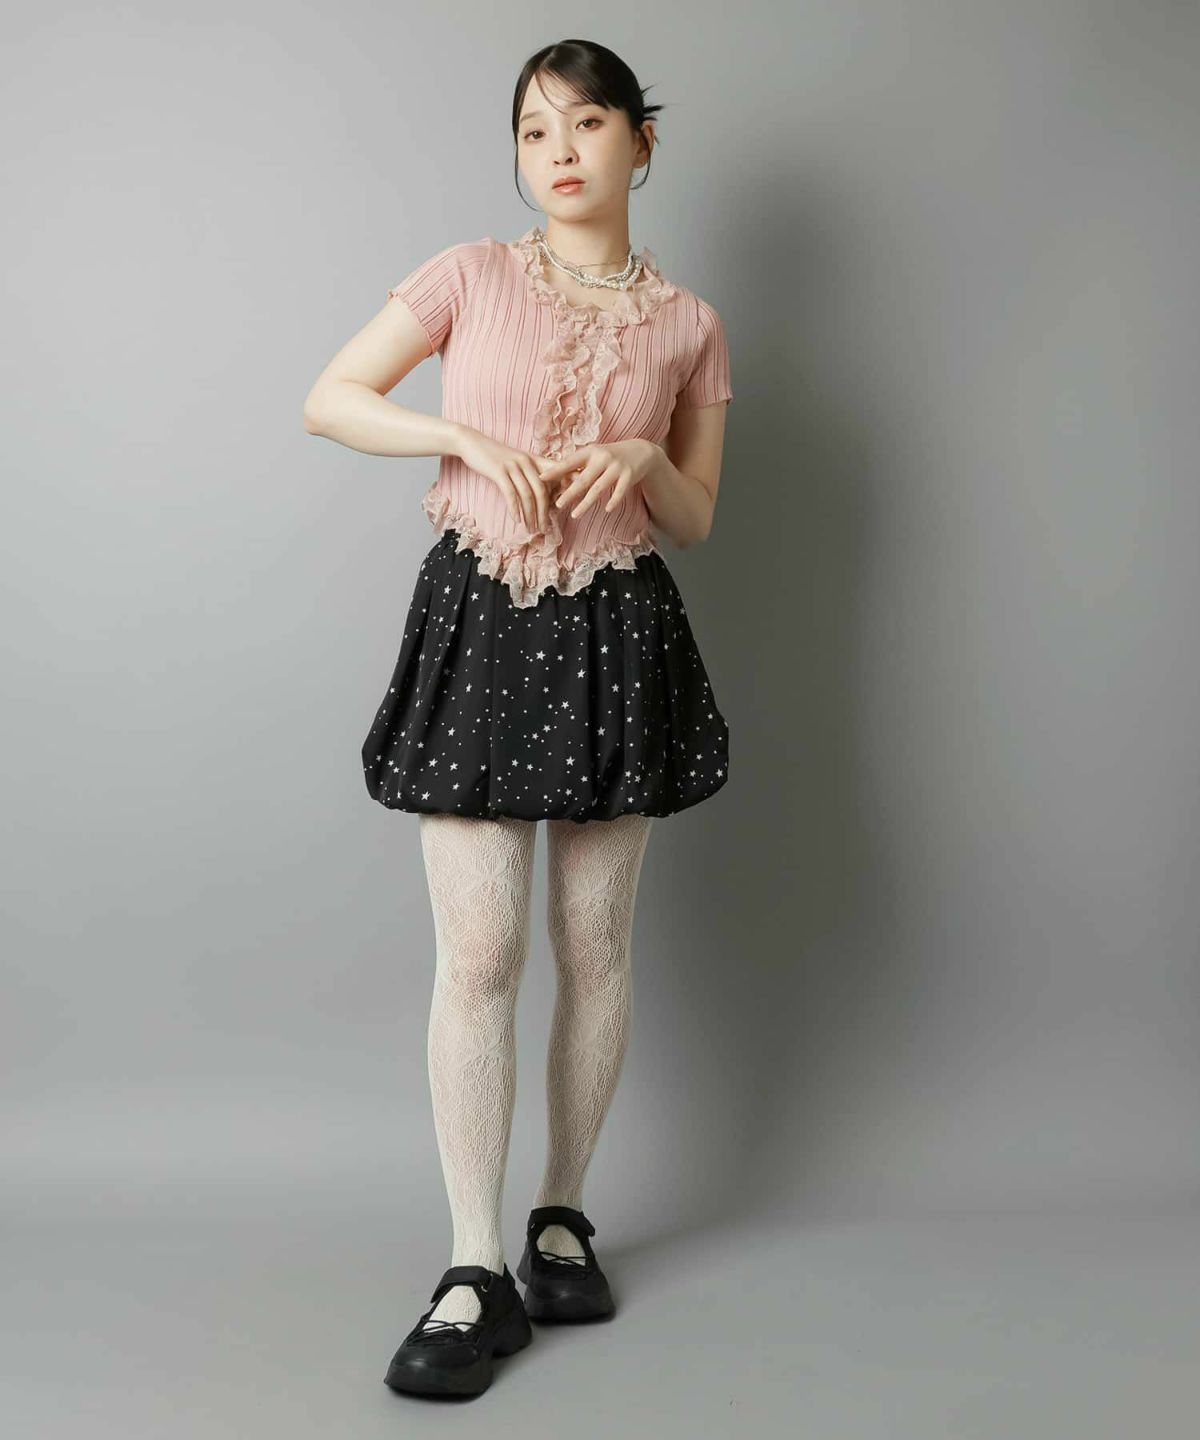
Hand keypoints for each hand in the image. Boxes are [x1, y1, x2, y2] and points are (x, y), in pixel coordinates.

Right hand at [454, 427, 560, 533]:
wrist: (472, 443)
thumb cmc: (495, 457)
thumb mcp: (517, 462)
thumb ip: (530, 474)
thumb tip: (543, 494)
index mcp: (534, 460)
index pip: (557, 471)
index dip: (569, 484)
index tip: (579, 499)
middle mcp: (526, 462)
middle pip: (542, 491)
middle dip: (544, 513)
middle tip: (544, 529)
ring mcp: (513, 466)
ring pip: (527, 495)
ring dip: (530, 515)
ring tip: (531, 529)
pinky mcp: (499, 471)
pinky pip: (510, 493)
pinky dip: (514, 508)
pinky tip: (517, 520)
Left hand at [537, 440, 658, 520]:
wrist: (640, 451)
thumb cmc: (610, 456)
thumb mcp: (594, 454)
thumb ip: (578, 464)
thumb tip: (554, 477)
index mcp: (590, 452)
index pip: (570, 462)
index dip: (555, 470)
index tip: (540, 478)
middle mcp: (602, 458)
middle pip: (583, 479)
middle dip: (569, 493)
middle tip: (557, 505)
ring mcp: (616, 467)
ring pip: (598, 488)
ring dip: (586, 503)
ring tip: (575, 515)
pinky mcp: (629, 475)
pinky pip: (619, 491)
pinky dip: (613, 501)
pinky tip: (606, 510)